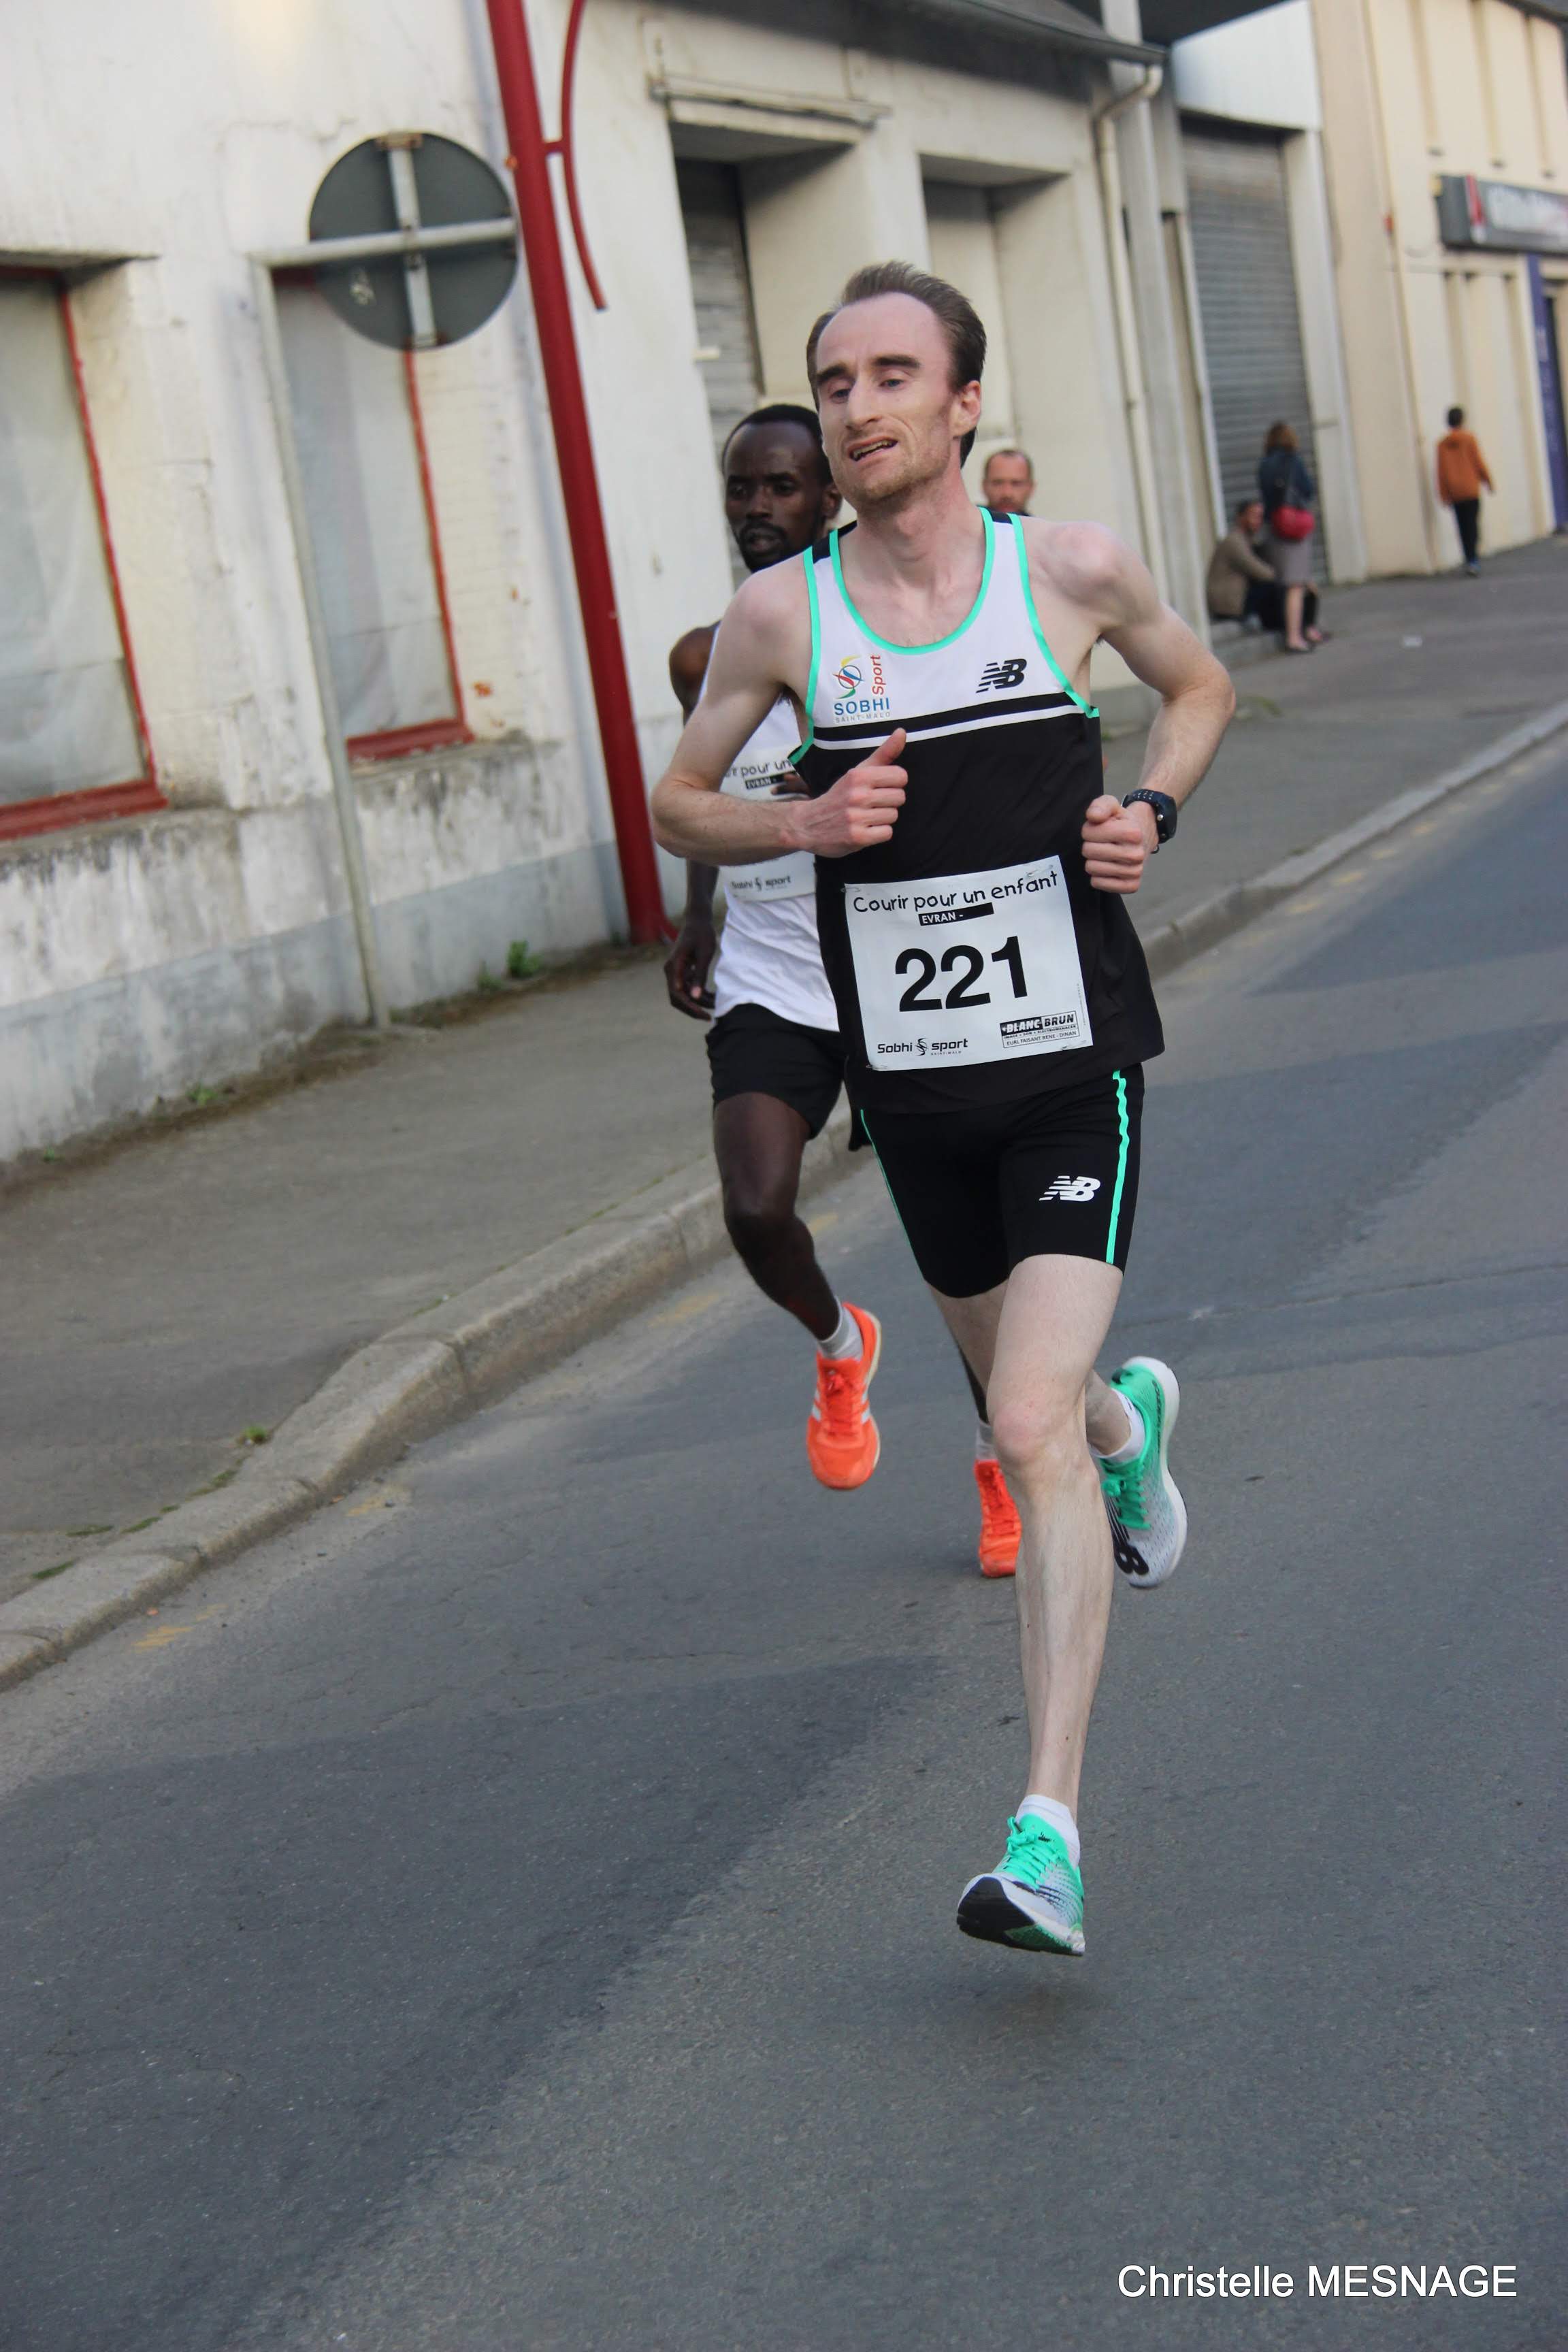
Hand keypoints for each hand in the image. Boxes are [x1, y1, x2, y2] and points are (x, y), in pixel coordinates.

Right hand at [663, 917, 716, 1019]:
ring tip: (716, 1006)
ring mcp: (676, 972)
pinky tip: (713, 997)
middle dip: (692, 1009)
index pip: (677, 994)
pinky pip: (689, 988)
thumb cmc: (702, 933)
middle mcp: (671, 971)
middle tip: (709, 1017)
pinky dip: (700, 994)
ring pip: (683, 995)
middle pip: (677, 998)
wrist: (697, 919)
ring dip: (698, 1002)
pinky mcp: (683, 971)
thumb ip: (699, 975)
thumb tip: (695, 997)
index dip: (690, 1007)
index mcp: (673, 966)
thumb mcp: (704, 954)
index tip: (704, 1014)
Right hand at [791, 729, 906, 857]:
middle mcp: (857, 795)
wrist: (807, 823)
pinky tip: (866, 829)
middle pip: (900, 797)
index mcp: (859, 776)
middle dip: (889, 802)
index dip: (894, 783)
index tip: (880, 787)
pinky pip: (887, 833)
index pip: (900, 776)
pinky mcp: (857, 838)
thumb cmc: (839, 796)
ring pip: (893, 815)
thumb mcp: (858, 772)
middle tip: (872, 804)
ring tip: (867, 817)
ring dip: (884, 818)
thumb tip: (902, 732)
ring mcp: (857, 817)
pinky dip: (879, 833)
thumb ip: (883, 753)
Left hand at [1081, 794, 1157, 894]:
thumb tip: (1094, 816)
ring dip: (1094, 860)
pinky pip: (1098, 883)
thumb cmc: (1121, 822)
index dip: (1089, 830)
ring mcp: (1135, 872)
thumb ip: (1100, 805)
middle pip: (1088, 851)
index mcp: (1133, 833)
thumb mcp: (1111, 805)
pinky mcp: (1131, 886)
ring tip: (1105, 854)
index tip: (1100, 829)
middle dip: (1090, 845)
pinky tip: (1107, 867)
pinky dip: (1098, 876)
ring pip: (1091, 868)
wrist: (1142, 837)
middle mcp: (1136, 854)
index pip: (1088, 833)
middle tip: (1102, 843)